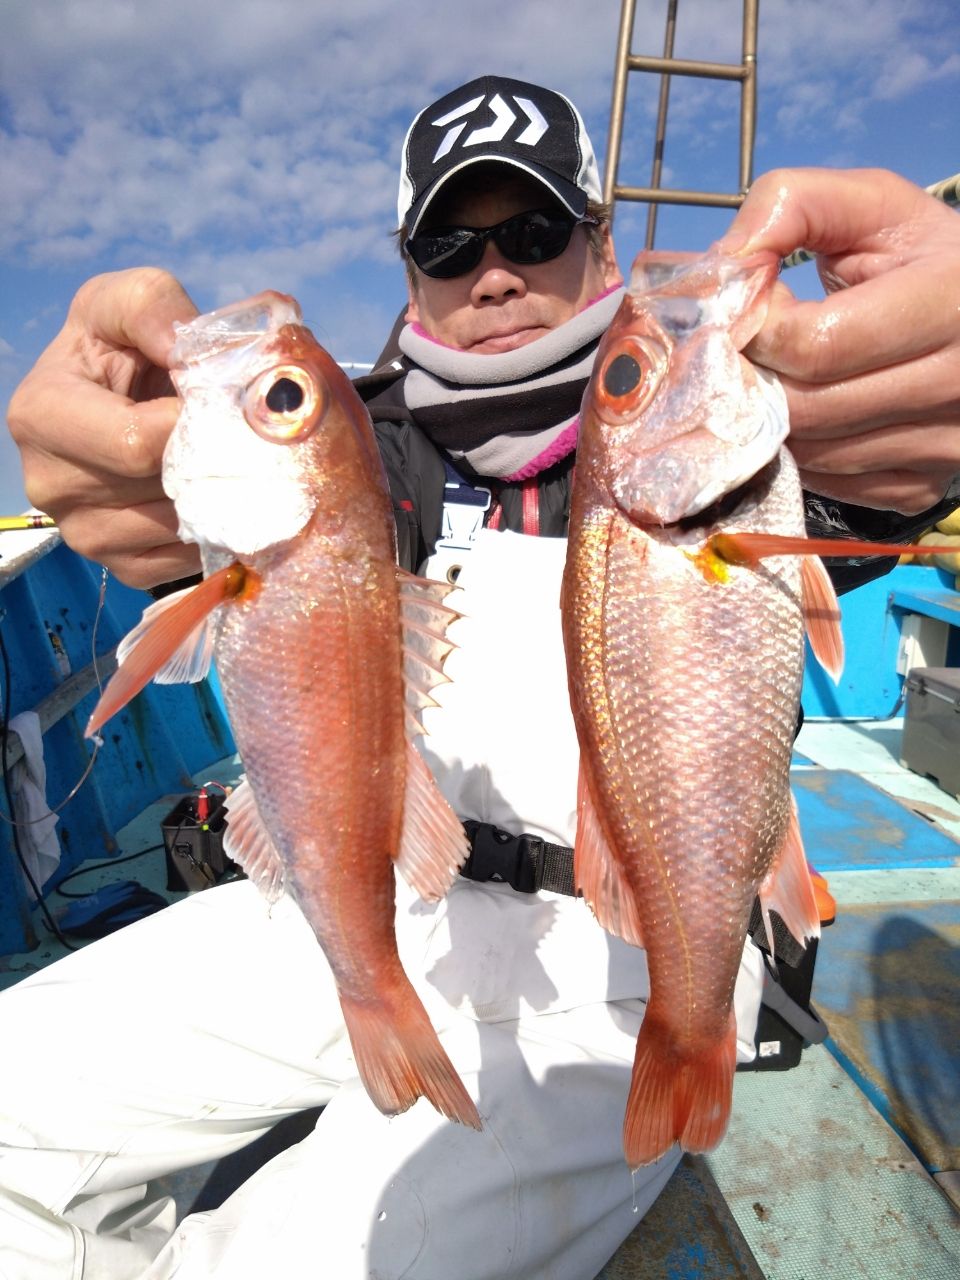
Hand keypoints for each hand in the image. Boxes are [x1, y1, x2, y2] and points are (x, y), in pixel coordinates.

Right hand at [7, 268, 199, 586]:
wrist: (125, 393)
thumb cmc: (124, 344)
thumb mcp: (131, 300)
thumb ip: (155, 308)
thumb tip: (185, 351)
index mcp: (43, 415)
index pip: (136, 443)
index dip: (194, 423)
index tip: (220, 400)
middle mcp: (51, 484)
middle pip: (161, 489)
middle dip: (212, 459)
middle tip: (241, 433)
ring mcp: (82, 533)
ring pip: (177, 529)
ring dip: (217, 497)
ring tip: (225, 459)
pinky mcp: (119, 565)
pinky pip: (180, 562)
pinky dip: (212, 533)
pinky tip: (216, 496)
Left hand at [717, 167, 959, 514]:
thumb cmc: (916, 254)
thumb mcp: (867, 204)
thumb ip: (790, 206)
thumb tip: (723, 265)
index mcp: (953, 300)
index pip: (815, 345)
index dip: (758, 328)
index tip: (747, 305)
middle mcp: (958, 382)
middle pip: (806, 407)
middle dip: (753, 377)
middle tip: (745, 346)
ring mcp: (945, 444)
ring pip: (810, 452)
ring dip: (769, 417)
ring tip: (773, 372)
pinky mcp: (921, 485)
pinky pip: (830, 482)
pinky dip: (799, 451)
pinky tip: (805, 408)